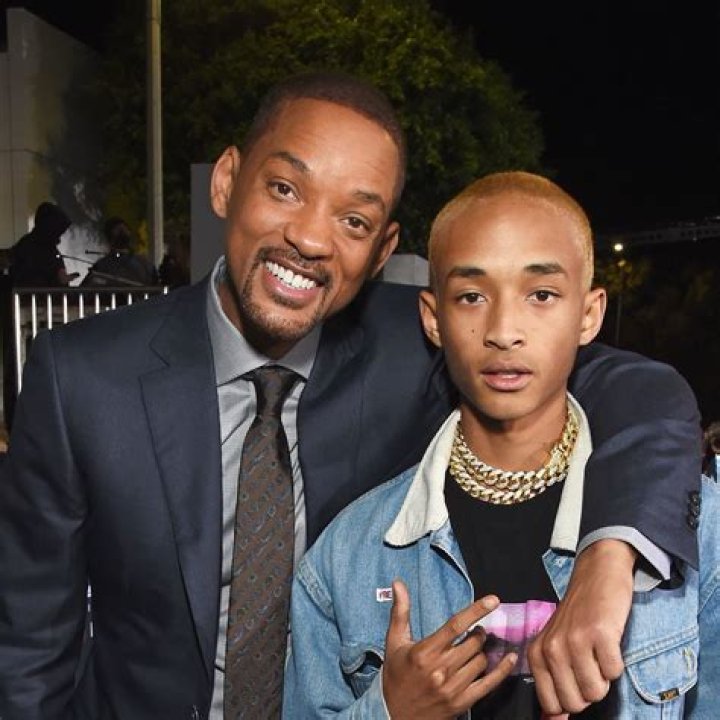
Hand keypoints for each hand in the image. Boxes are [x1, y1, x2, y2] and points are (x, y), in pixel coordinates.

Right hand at [383, 579, 516, 719]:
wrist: (394, 716)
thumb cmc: (395, 675)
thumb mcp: (394, 642)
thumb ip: (400, 611)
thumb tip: (398, 583)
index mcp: (425, 652)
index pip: (456, 625)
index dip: (477, 611)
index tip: (493, 600)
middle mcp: (441, 669)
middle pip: (473, 642)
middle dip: (478, 632)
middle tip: (475, 631)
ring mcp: (453, 688)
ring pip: (481, 660)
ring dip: (483, 650)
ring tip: (475, 647)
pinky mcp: (462, 702)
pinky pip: (489, 683)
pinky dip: (502, 670)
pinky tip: (510, 658)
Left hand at [528, 539, 634, 714]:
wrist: (596, 575)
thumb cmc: (577, 617)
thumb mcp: (557, 647)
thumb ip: (555, 685)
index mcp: (537, 653)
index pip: (552, 705)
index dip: (571, 698)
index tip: (575, 676)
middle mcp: (552, 648)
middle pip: (576, 703)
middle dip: (589, 690)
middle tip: (589, 662)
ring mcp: (575, 640)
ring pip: (596, 691)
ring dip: (604, 677)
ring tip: (598, 650)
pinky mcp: (600, 633)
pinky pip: (614, 672)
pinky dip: (616, 662)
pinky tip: (608, 641)